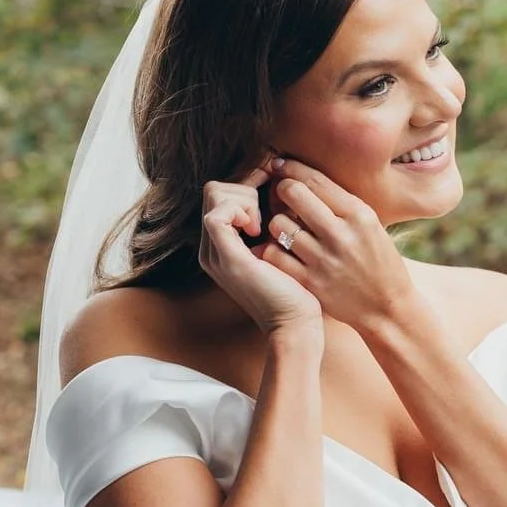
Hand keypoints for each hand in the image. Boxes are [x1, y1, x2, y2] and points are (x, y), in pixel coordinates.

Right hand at [198, 164, 323, 335]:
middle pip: (214, 190)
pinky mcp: (228, 259)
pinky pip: (217, 215)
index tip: (271, 187)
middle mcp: (211, 249)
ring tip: (262, 224)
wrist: (294, 324)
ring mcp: (215, 254)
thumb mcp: (278, 247)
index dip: (246, 182)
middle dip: (245, 187)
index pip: (219, 195)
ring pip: (213, 196)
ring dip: (243, 198)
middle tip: (268, 210)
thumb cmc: (295, 288)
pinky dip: (239, 211)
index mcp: (221, 246)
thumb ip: (270, 224)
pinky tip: (257, 229)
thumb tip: (279, 187)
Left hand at [258, 158, 416, 335]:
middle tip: (279, 194)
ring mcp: (324, 259)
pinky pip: (274, 254)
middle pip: (293, 194)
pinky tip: (279, 249)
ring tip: (283, 227)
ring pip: (278, 224)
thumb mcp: (371, 226)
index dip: (291, 168)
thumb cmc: (379, 261)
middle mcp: (341, 234)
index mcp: (359, 214)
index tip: (279, 165)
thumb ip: (341, 203)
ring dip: (276, 222)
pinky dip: (271, 248)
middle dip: (280, 189)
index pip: (315, 179)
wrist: (388, 307)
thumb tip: (305, 176)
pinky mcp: (311, 282)